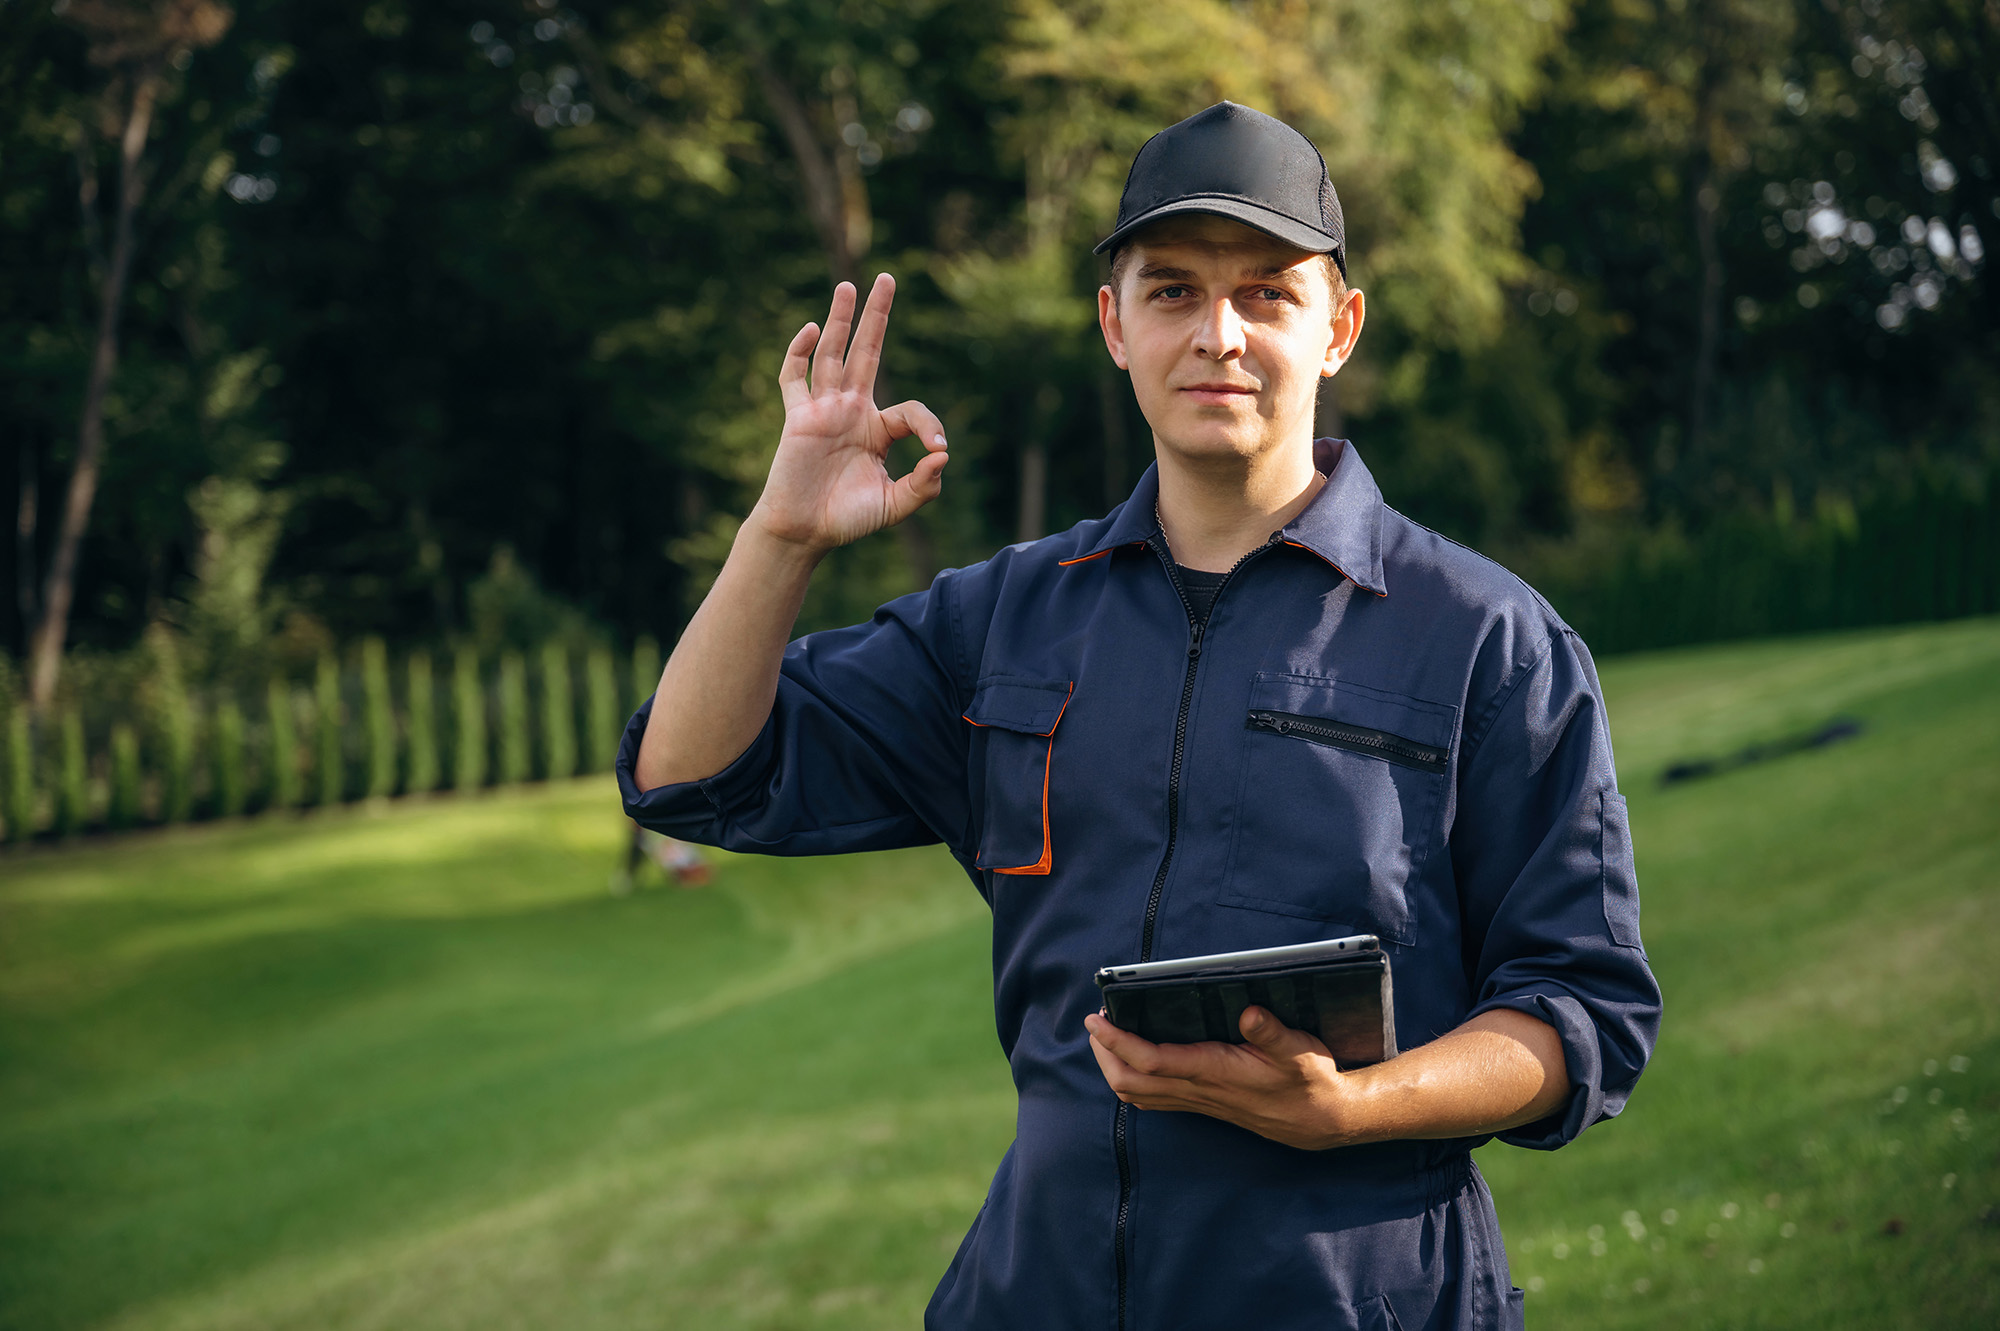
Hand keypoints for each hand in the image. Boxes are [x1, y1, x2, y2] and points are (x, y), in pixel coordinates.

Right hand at [749, 273, 948, 552]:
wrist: (803, 533)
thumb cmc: (846, 520)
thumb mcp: (894, 506)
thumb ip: (923, 487)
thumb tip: (943, 456)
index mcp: (878, 431)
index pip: (910, 411)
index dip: (929, 425)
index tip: (937, 450)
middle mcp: (851, 412)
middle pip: (867, 352)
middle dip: (877, 317)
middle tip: (888, 277)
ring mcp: (823, 411)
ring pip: (832, 355)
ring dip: (839, 320)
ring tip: (848, 286)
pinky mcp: (798, 418)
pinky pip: (794, 379)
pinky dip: (799, 354)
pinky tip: (811, 330)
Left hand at [1084, 1006, 1360, 1150]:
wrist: (1321, 1120)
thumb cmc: (1310, 1080)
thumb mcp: (1298, 1049)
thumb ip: (1272, 1032)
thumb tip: (1249, 1013)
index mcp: (1214, 1071)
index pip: (1150, 1060)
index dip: (1117, 1041)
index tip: (1096, 1019)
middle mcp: (1199, 1090)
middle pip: (1130, 1082)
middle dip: (1104, 1055)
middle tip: (1094, 1024)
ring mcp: (1199, 1101)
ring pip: (1138, 1095)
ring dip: (1113, 1068)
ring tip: (1105, 1038)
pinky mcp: (1203, 1105)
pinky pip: (1154, 1099)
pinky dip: (1132, 1079)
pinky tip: (1134, 1060)